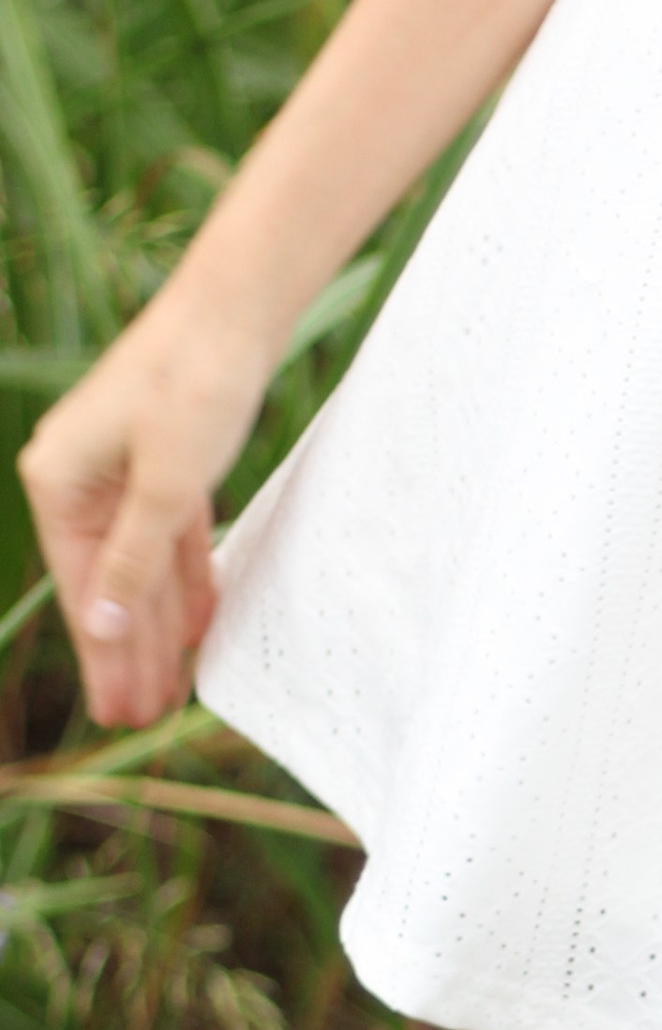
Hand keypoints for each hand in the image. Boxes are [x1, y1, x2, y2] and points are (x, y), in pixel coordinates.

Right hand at [17, 288, 274, 728]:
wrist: (233, 312)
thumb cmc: (194, 385)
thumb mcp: (166, 486)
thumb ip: (135, 559)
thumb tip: (105, 623)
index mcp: (60, 481)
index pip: (86, 589)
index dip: (106, 655)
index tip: (118, 710)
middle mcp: (82, 478)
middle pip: (111, 585)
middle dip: (131, 653)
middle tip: (143, 717)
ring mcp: (122, 470)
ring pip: (142, 566)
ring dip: (160, 626)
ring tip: (171, 686)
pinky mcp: (164, 462)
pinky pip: (171, 538)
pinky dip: (186, 580)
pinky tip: (199, 625)